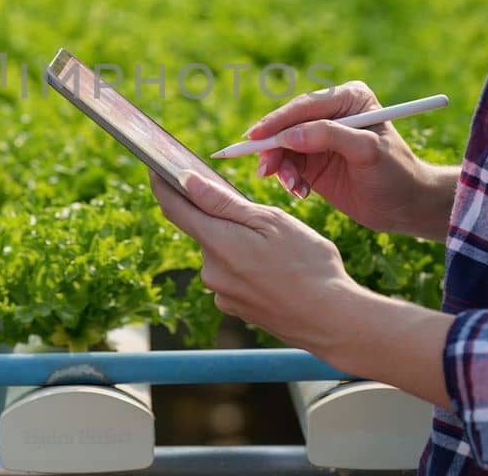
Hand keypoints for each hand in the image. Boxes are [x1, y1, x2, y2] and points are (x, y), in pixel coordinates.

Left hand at [149, 171, 363, 353]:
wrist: (331, 320)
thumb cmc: (308, 264)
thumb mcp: (269, 221)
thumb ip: (222, 202)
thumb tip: (186, 181)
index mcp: (217, 243)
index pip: (174, 208)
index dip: (162, 184)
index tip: (156, 167)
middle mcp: (210, 271)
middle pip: (205, 231)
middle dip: (225, 220)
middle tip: (262, 220)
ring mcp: (221, 293)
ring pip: (222, 255)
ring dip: (240, 246)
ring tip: (280, 252)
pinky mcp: (234, 309)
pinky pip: (233, 278)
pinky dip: (248, 269)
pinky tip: (277, 273)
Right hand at [246, 81, 445, 239]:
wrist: (406, 206)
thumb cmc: (396, 173)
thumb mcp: (368, 151)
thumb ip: (330, 136)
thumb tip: (290, 135)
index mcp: (348, 98)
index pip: (305, 106)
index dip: (277, 121)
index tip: (256, 137)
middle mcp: (331, 114)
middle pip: (288, 125)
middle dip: (273, 147)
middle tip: (264, 169)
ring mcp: (320, 138)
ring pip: (283, 147)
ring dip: (281, 167)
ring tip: (293, 187)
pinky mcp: (313, 162)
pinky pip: (288, 166)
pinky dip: (288, 179)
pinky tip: (302, 192)